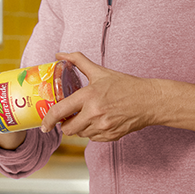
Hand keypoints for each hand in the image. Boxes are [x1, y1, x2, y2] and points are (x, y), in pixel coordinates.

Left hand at [38, 52, 165, 141]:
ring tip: (85, 117)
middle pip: (68, 129)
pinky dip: (91, 132)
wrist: (150, 101)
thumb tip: (60, 54)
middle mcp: (94, 113)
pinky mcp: (111, 136)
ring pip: (80, 134)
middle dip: (64, 125)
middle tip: (68, 118)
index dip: (48, 120)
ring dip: (78, 128)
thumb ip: (78, 61)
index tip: (44, 125)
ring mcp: (103, 126)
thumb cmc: (125, 85)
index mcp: (89, 96)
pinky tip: (98, 121)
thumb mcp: (100, 71)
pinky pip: (93, 139)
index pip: (60, 111)